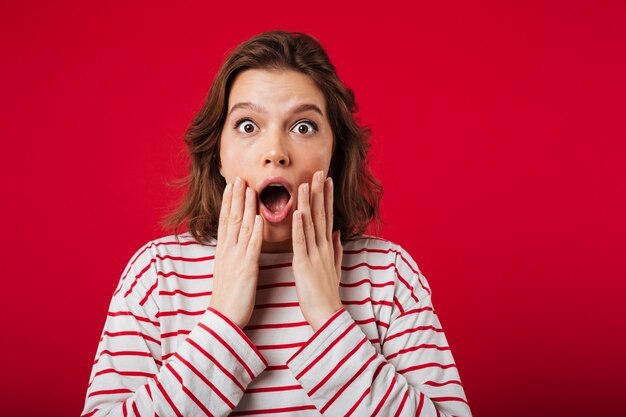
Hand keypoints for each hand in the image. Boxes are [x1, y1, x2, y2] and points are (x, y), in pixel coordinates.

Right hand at [210, 177, 262, 328]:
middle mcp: (228, 250)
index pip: (225, 220)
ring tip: (250, 189)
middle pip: (231, 218)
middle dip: (235, 197)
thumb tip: (234, 242)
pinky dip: (256, 230)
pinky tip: (260, 217)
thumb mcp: (227, 270)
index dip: (228, 201)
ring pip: (242, 227)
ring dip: (246, 207)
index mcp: (224, 251)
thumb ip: (232, 254)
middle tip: (239, 178)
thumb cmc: (229, 297)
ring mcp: (237, 258)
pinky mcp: (247, 268)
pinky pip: (252, 246)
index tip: (232, 185)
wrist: (224, 317)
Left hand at [292, 170, 342, 331]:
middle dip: (320, 192)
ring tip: (305, 184)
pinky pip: (301, 242)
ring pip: (311, 224)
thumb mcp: (335, 269)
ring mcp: (314, 254)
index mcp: (327, 247)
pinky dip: (299, 226)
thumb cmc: (328, 294)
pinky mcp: (304, 264)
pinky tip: (297, 212)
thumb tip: (338, 233)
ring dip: (308, 203)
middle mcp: (323, 247)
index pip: (327, 217)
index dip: (326, 197)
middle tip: (319, 172)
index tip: (326, 180)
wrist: (328, 315)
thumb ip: (337, 250)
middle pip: (321, 215)